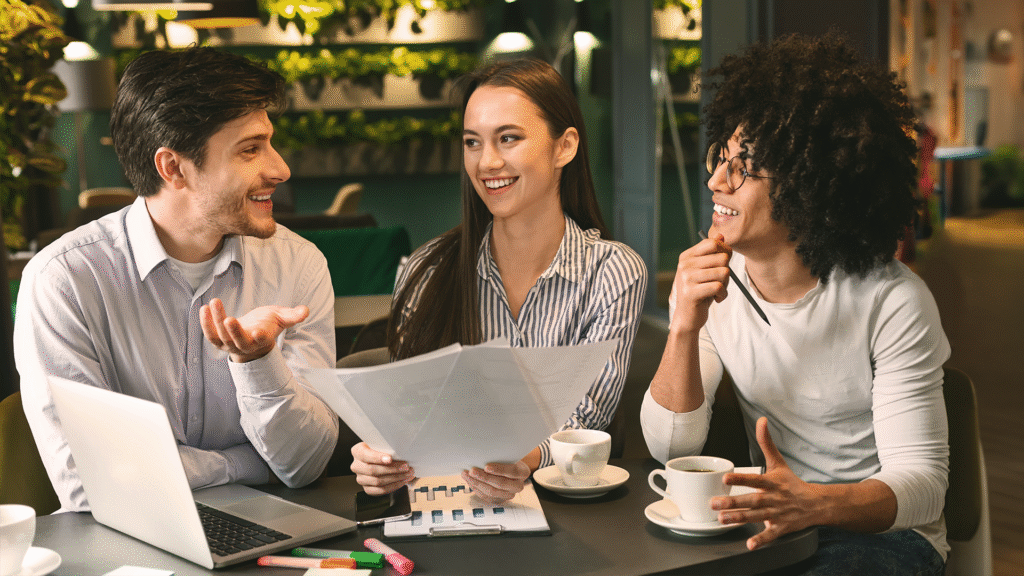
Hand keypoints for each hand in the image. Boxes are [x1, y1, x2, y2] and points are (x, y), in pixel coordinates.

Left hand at [200, 298, 308, 362]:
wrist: (252, 336)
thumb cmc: (267, 324)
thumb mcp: (281, 318)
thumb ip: (292, 315)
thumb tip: (306, 311)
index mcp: (262, 340)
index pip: (262, 341)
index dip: (261, 337)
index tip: (260, 332)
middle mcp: (245, 345)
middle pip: (238, 342)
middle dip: (233, 331)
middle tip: (229, 319)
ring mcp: (230, 345)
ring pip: (221, 337)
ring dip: (216, 321)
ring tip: (214, 302)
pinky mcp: (219, 341)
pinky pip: (210, 334)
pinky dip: (205, 323)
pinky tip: (203, 309)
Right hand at [350, 442, 414, 495]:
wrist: (375, 458)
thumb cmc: (379, 450)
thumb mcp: (380, 443)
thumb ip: (386, 447)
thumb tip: (401, 452)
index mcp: (357, 451)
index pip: (365, 455)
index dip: (377, 458)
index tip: (390, 459)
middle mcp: (356, 466)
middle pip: (373, 470)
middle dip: (392, 469)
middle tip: (405, 467)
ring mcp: (360, 479)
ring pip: (377, 482)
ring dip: (396, 478)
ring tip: (407, 474)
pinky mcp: (367, 488)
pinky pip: (380, 490)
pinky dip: (393, 486)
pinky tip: (402, 481)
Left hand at [461, 460, 530, 503]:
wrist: (512, 472)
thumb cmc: (508, 460)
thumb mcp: (509, 455)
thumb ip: (500, 456)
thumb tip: (483, 453)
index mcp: (522, 472)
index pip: (512, 471)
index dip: (499, 470)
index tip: (486, 466)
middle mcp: (517, 486)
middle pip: (500, 484)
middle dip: (484, 477)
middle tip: (472, 471)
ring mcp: (509, 495)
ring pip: (492, 492)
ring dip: (477, 483)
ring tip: (466, 475)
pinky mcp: (499, 500)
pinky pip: (486, 496)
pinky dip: (476, 488)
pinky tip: (469, 480)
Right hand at [669, 232, 731, 333]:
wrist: (688, 316)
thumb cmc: (700, 291)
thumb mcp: (705, 270)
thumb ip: (712, 253)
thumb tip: (721, 235)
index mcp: (687, 256)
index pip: (713, 243)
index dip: (725, 252)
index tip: (722, 265)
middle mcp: (684, 265)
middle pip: (722, 258)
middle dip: (726, 272)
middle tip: (718, 282)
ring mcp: (686, 278)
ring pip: (723, 273)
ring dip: (725, 285)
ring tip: (716, 291)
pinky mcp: (691, 293)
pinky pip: (719, 287)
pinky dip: (723, 295)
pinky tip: (716, 299)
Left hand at [710, 417, 826, 549]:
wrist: (817, 504)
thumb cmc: (792, 483)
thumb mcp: (778, 462)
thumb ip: (766, 443)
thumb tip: (761, 420)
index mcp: (772, 482)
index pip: (754, 479)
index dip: (740, 478)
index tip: (725, 478)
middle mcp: (774, 498)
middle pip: (752, 500)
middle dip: (732, 502)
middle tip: (714, 503)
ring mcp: (778, 514)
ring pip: (756, 517)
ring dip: (739, 519)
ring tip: (722, 520)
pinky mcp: (782, 527)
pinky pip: (771, 535)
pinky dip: (761, 540)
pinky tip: (749, 545)